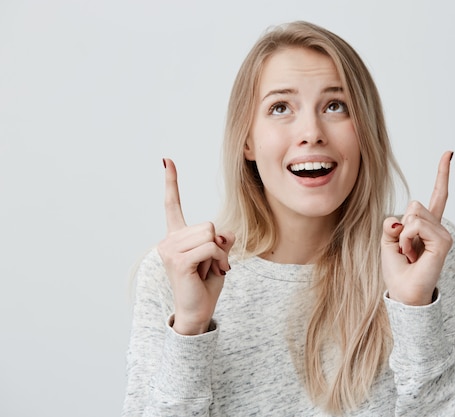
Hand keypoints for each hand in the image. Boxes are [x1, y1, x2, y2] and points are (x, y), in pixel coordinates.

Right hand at [156, 158, 234, 334]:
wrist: (197, 312)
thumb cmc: (206, 285)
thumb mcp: (219, 257)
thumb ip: (221, 241)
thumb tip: (224, 233)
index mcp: (176, 237)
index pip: (172, 205)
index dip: (171, 182)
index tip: (166, 160)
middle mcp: (168, 241)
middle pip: (208, 224)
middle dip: (217, 245)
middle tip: (210, 266)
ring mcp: (170, 250)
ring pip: (210, 235)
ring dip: (218, 255)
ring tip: (209, 270)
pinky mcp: (178, 261)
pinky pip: (211, 248)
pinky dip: (219, 261)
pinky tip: (212, 273)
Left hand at [381, 151, 453, 305]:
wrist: (403, 294)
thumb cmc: (396, 270)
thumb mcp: (387, 241)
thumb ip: (391, 224)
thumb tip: (400, 219)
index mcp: (427, 225)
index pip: (438, 195)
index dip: (442, 174)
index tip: (449, 153)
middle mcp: (438, 228)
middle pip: (415, 204)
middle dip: (401, 224)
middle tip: (405, 249)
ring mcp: (443, 234)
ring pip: (414, 212)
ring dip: (403, 235)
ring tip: (409, 253)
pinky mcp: (443, 242)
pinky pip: (416, 225)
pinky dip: (407, 239)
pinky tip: (413, 254)